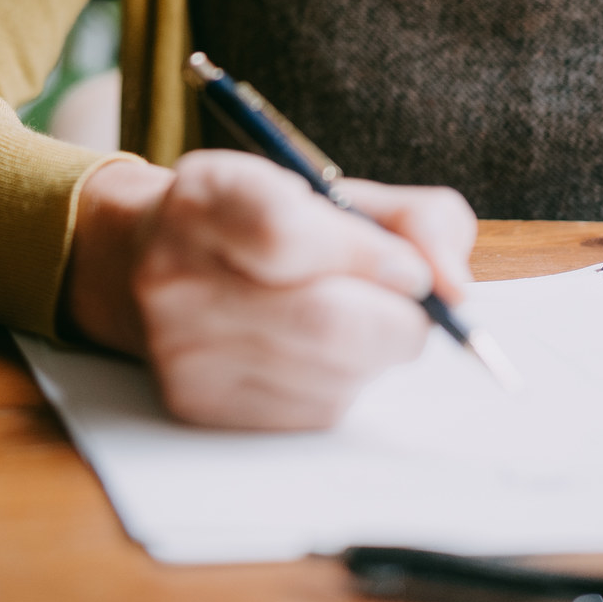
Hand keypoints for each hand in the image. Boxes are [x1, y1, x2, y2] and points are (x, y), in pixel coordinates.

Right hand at [64, 153, 477, 430]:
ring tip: (350, 322)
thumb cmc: (262, 223)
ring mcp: (182, 347)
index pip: (287, 235)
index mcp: (206, 198)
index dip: (367, 257)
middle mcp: (176, 273)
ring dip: (372, 356)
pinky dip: (342, 385)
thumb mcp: (331, 190)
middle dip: (397, 321)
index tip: (409, 268)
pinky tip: (315, 355)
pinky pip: (313, 411)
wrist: (145, 265)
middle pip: (324, 323)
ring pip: (332, 375)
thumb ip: (415, 220)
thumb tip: (456, 288)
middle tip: (407, 306)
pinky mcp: (198, 404)